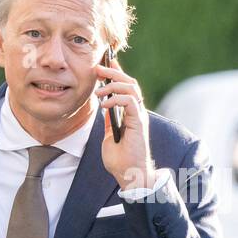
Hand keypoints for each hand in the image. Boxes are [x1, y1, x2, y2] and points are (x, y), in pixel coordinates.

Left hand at [94, 55, 154, 190]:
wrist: (129, 175)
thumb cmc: (120, 160)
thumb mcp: (109, 137)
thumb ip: (109, 122)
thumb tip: (104, 109)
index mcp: (130, 113)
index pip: (125, 87)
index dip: (116, 73)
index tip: (104, 63)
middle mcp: (137, 112)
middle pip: (129, 83)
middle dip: (114, 72)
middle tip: (98, 67)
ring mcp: (139, 116)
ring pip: (132, 89)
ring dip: (114, 84)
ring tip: (98, 89)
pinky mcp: (139, 123)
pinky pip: (130, 102)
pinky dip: (117, 99)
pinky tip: (104, 103)